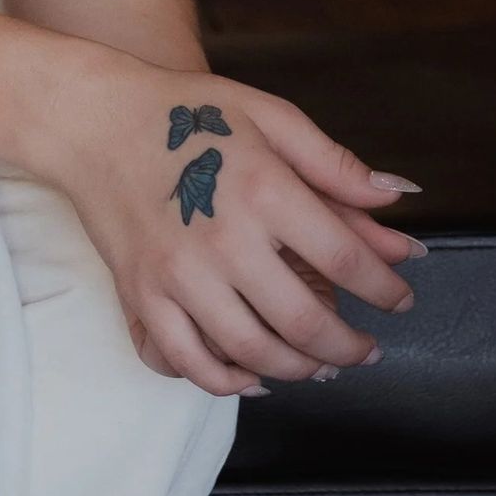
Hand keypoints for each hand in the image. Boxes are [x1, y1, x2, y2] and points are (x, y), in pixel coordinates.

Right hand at [46, 52, 425, 397]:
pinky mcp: (143, 297)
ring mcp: (179, 276)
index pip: (347, 260)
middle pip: (307, 324)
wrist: (94, 119)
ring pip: (256, 355)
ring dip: (302, 371)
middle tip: (367, 349)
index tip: (401, 297)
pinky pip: (192, 364)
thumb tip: (399, 198)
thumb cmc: (187, 113)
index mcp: (264, 189)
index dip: (387, 288)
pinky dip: (230, 382)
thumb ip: (334, 163)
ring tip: (322, 365)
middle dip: (351, 347)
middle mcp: (224, 240)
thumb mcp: (268, 115)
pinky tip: (256, 375)